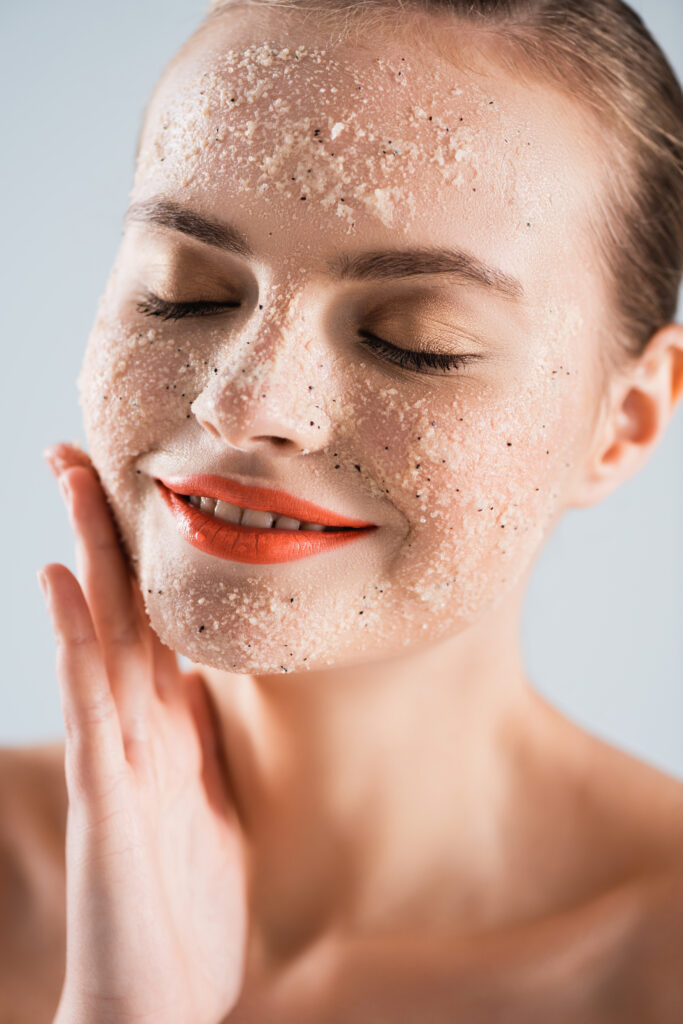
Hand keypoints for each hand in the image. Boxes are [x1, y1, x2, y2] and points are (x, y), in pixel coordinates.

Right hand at [39, 443, 247, 1023]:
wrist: (162, 1004)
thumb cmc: (192, 910)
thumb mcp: (218, 805)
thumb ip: (210, 743)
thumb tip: (220, 685)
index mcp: (174, 728)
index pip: (159, 619)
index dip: (150, 554)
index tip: (148, 487)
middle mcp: (140, 725)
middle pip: (124, 606)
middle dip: (105, 528)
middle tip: (83, 452)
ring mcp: (118, 753)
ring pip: (102, 631)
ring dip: (87, 553)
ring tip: (71, 477)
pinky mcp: (106, 792)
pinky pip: (90, 700)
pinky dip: (75, 638)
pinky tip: (59, 581)